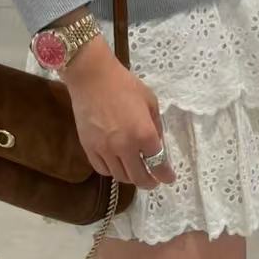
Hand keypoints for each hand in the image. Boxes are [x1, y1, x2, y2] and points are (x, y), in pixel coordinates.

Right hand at [63, 34, 175, 189]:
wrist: (91, 77)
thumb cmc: (123, 84)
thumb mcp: (150, 101)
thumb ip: (156, 126)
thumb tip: (157, 145)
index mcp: (144, 133)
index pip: (158, 164)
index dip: (165, 175)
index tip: (168, 178)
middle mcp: (125, 146)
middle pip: (139, 177)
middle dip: (149, 182)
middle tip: (153, 180)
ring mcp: (105, 149)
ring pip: (121, 176)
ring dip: (131, 177)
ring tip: (135, 172)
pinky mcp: (89, 148)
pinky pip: (103, 169)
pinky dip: (112, 171)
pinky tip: (117, 165)